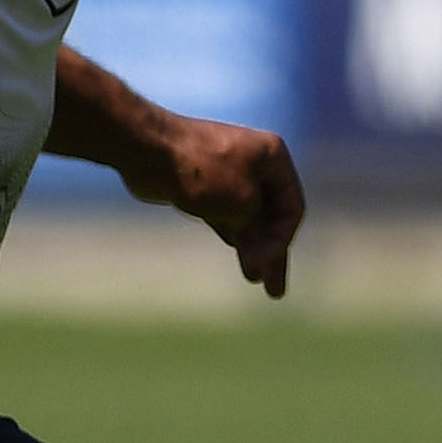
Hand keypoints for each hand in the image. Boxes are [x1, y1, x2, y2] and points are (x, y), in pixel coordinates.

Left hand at [137, 110, 305, 300]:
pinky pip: (228, 215)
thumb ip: (257, 231)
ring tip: (255, 278)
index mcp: (272, 157)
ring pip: (248, 218)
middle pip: (271, 215)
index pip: (291, 207)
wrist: (150, 151)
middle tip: (274, 291)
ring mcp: (229, 173)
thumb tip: (259, 257)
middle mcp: (255, 163)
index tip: (264, 264)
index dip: (282, 241)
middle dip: (272, 253)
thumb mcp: (242, 204)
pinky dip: (234, 236)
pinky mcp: (205, 186)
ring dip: (252, 248)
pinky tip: (241, 256)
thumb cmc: (202, 172)